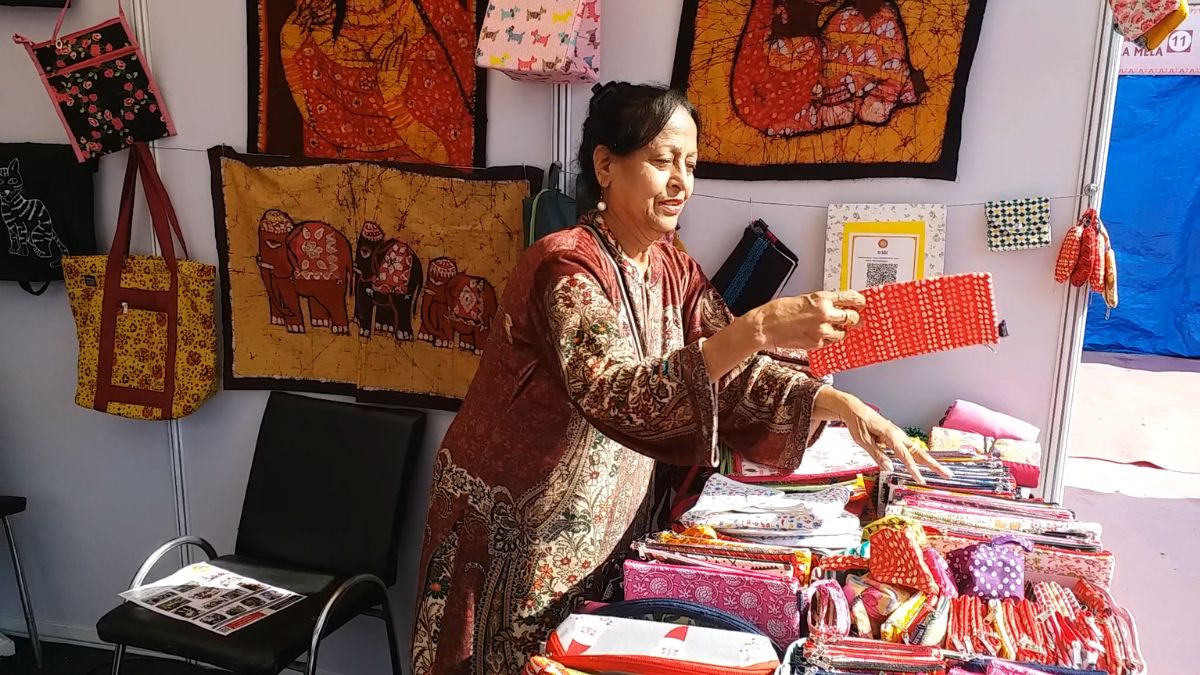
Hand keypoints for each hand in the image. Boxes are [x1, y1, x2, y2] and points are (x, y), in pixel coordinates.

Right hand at [751, 290, 864, 350]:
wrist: (765, 326)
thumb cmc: (778, 311)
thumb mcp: (803, 299)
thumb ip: (821, 302)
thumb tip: (836, 305)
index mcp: (821, 299)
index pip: (850, 298)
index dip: (860, 301)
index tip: (862, 302)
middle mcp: (825, 314)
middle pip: (853, 317)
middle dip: (854, 318)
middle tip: (853, 318)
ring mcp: (822, 331)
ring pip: (843, 333)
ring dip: (842, 330)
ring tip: (833, 328)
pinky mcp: (816, 344)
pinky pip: (830, 342)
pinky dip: (829, 339)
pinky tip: (821, 335)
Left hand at [817, 389, 951, 484]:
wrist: (854, 409)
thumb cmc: (858, 423)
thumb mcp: (863, 441)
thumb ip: (877, 455)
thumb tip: (889, 467)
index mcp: (891, 435)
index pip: (905, 456)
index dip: (913, 469)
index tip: (921, 480)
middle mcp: (898, 434)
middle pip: (919, 452)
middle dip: (934, 464)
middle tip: (948, 474)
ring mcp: (898, 435)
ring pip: (916, 450)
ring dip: (929, 461)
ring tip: (941, 471)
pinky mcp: (895, 436)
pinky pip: (909, 448)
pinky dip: (918, 457)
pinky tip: (921, 464)